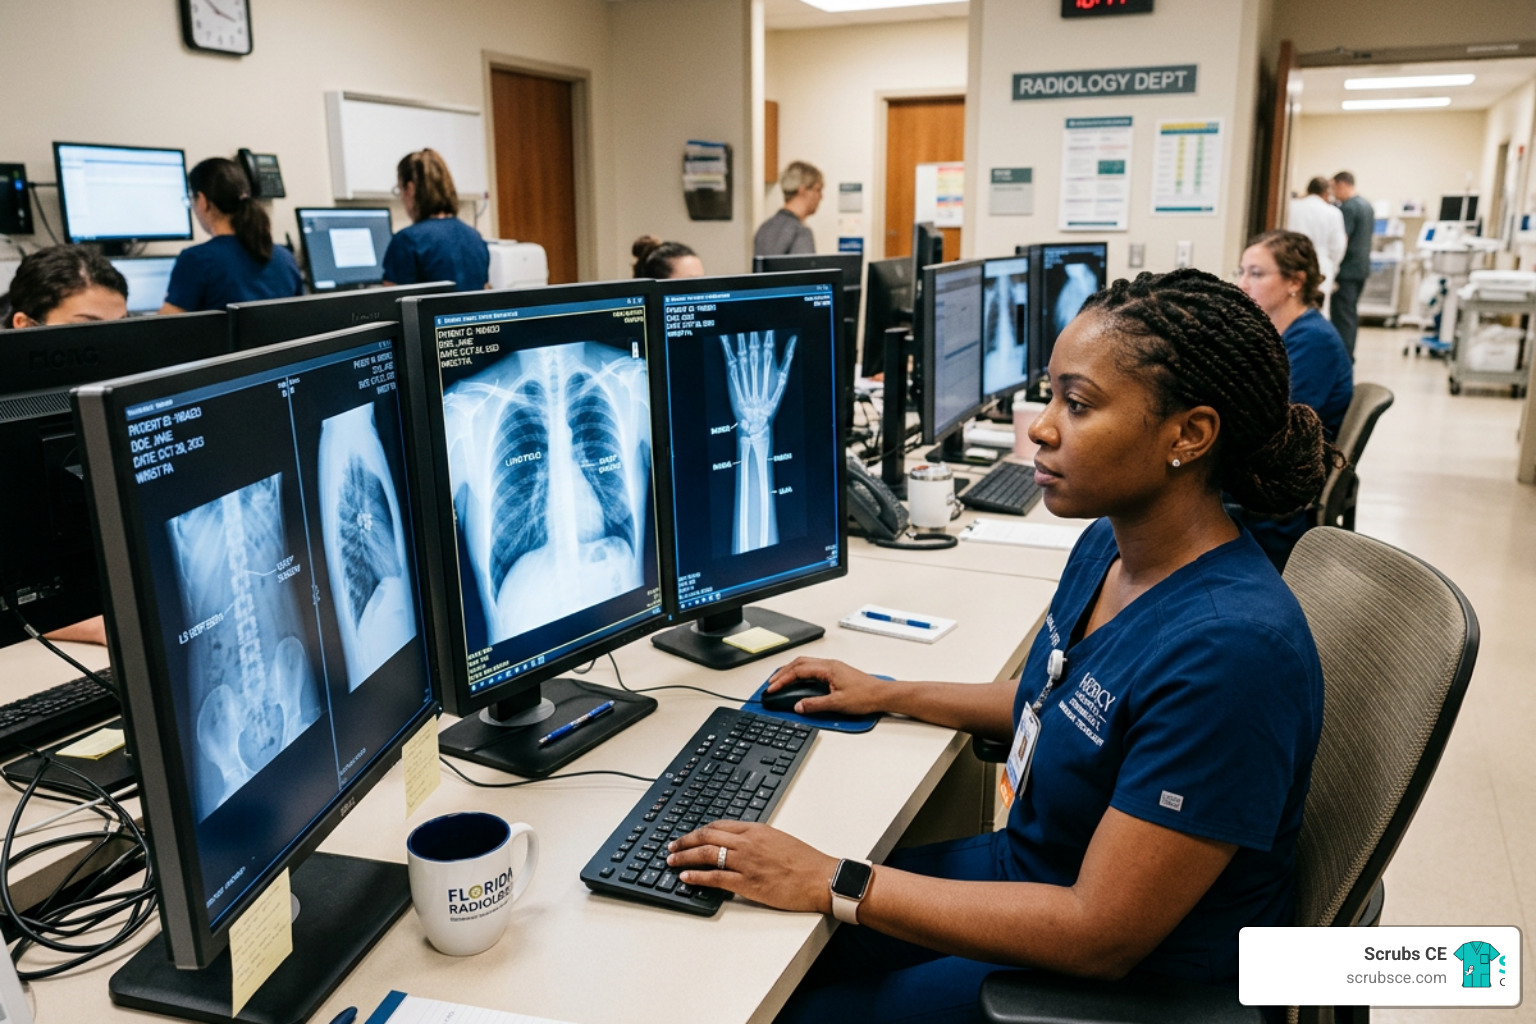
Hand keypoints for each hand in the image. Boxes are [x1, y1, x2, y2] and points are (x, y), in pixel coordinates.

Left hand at [667, 821, 836, 912]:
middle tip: (672, 846)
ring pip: (706, 854)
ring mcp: (746, 863)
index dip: (699, 830)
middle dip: (685, 841)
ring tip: (671, 860)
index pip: (719, 825)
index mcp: (756, 830)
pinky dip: (696, 876)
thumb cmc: (806, 862)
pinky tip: (685, 877)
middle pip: (707, 836)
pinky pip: (714, 877)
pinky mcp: (747, 883)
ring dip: (684, 857)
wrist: (820, 878)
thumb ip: (758, 840)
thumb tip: (741, 844)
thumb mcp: (780, 840)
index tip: (689, 835)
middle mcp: (747, 842)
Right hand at [766, 656, 887, 715]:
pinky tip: (798, 680)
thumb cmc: (866, 696)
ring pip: (805, 664)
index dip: (782, 680)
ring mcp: (833, 667)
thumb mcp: (837, 703)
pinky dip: (801, 673)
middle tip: (771, 683)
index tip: (772, 688)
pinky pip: (813, 668)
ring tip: (780, 681)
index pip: (798, 670)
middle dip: (782, 673)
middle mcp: (829, 665)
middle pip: (799, 663)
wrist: (882, 695)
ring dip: (791, 671)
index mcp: (827, 668)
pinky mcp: (836, 672)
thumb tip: (798, 706)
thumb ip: (815, 705)